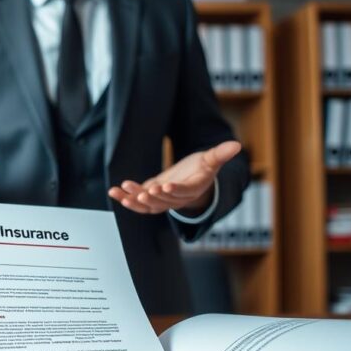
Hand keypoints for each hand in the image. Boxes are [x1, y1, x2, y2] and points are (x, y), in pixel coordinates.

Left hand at [107, 141, 241, 214]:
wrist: (191, 182)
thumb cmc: (201, 170)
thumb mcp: (210, 160)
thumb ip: (220, 154)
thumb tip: (237, 145)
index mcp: (192, 190)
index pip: (183, 192)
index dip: (174, 191)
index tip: (164, 186)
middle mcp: (176, 199)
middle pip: (164, 202)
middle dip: (153, 197)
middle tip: (143, 191)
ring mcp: (162, 201)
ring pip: (148, 205)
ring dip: (134, 200)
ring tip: (121, 192)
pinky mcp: (150, 199)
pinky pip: (137, 202)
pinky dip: (125, 198)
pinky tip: (113, 191)